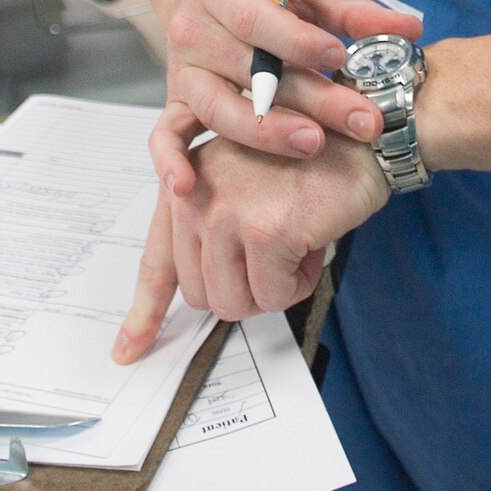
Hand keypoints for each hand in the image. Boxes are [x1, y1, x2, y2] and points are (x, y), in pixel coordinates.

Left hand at [113, 107, 389, 360]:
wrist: (361, 139)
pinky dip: (298, 284)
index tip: (128, 351)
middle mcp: (195, 198)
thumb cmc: (308, 163)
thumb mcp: (242, 187)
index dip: (144, 315)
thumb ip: (211, 231)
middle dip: (244, 291)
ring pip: (235, 303)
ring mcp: (227, 213)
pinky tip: (311, 244)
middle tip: (276, 258)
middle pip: (201, 296)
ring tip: (294, 246)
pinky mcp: (265, 230)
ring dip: (273, 290)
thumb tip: (203, 297)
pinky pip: (274, 297)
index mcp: (185, 188)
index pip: (157, 264)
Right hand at [157, 0, 422, 193]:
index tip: (340, 58)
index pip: (255, 19)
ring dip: (266, 132)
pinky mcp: (175, 104)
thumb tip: (410, 28)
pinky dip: (171, 161)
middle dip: (311, 98)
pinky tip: (189, 186)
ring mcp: (181, 72)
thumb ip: (353, 10)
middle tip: (362, 120)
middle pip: (250, 71)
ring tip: (314, 145)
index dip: (298, 41)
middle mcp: (192, 30)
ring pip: (219, 109)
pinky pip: (164, 136)